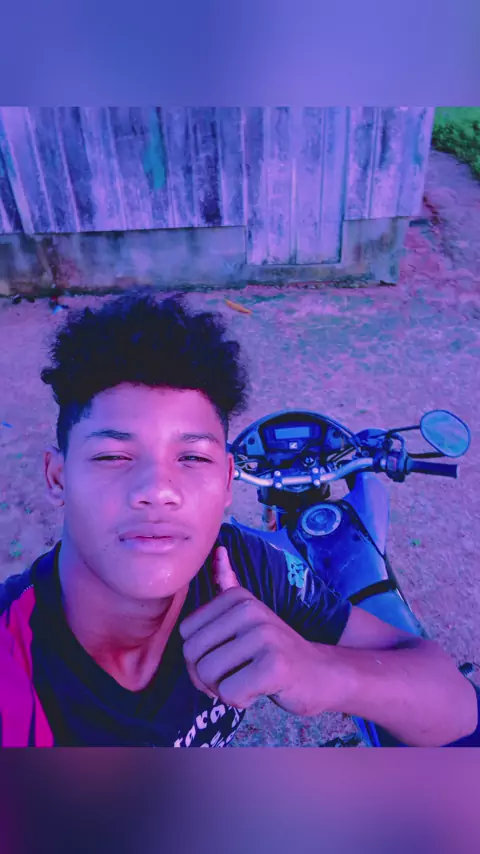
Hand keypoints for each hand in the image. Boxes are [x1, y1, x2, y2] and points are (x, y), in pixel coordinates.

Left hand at [179, 546, 328, 715]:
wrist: (323, 674)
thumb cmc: (277, 651)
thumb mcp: (252, 614)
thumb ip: (230, 584)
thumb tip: (218, 550)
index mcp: (237, 597)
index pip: (186, 633)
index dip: (198, 656)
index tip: (225, 659)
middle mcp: (250, 610)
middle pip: (193, 654)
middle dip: (206, 678)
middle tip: (234, 677)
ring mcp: (264, 635)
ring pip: (208, 675)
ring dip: (223, 691)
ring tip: (248, 682)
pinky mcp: (275, 665)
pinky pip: (230, 693)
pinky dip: (241, 701)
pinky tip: (260, 692)